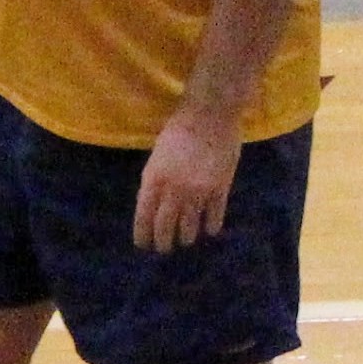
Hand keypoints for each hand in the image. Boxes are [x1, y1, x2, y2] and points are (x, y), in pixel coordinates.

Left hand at [134, 109, 241, 253]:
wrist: (211, 115)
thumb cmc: (179, 130)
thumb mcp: (156, 156)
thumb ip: (154, 181)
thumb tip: (153, 205)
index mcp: (154, 179)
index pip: (144, 216)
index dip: (142, 234)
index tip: (143, 245)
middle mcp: (174, 190)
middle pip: (165, 227)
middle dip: (163, 242)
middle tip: (163, 248)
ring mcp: (198, 192)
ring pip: (190, 227)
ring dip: (186, 237)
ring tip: (185, 240)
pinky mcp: (220, 189)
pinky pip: (215, 216)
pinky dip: (211, 226)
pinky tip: (209, 230)